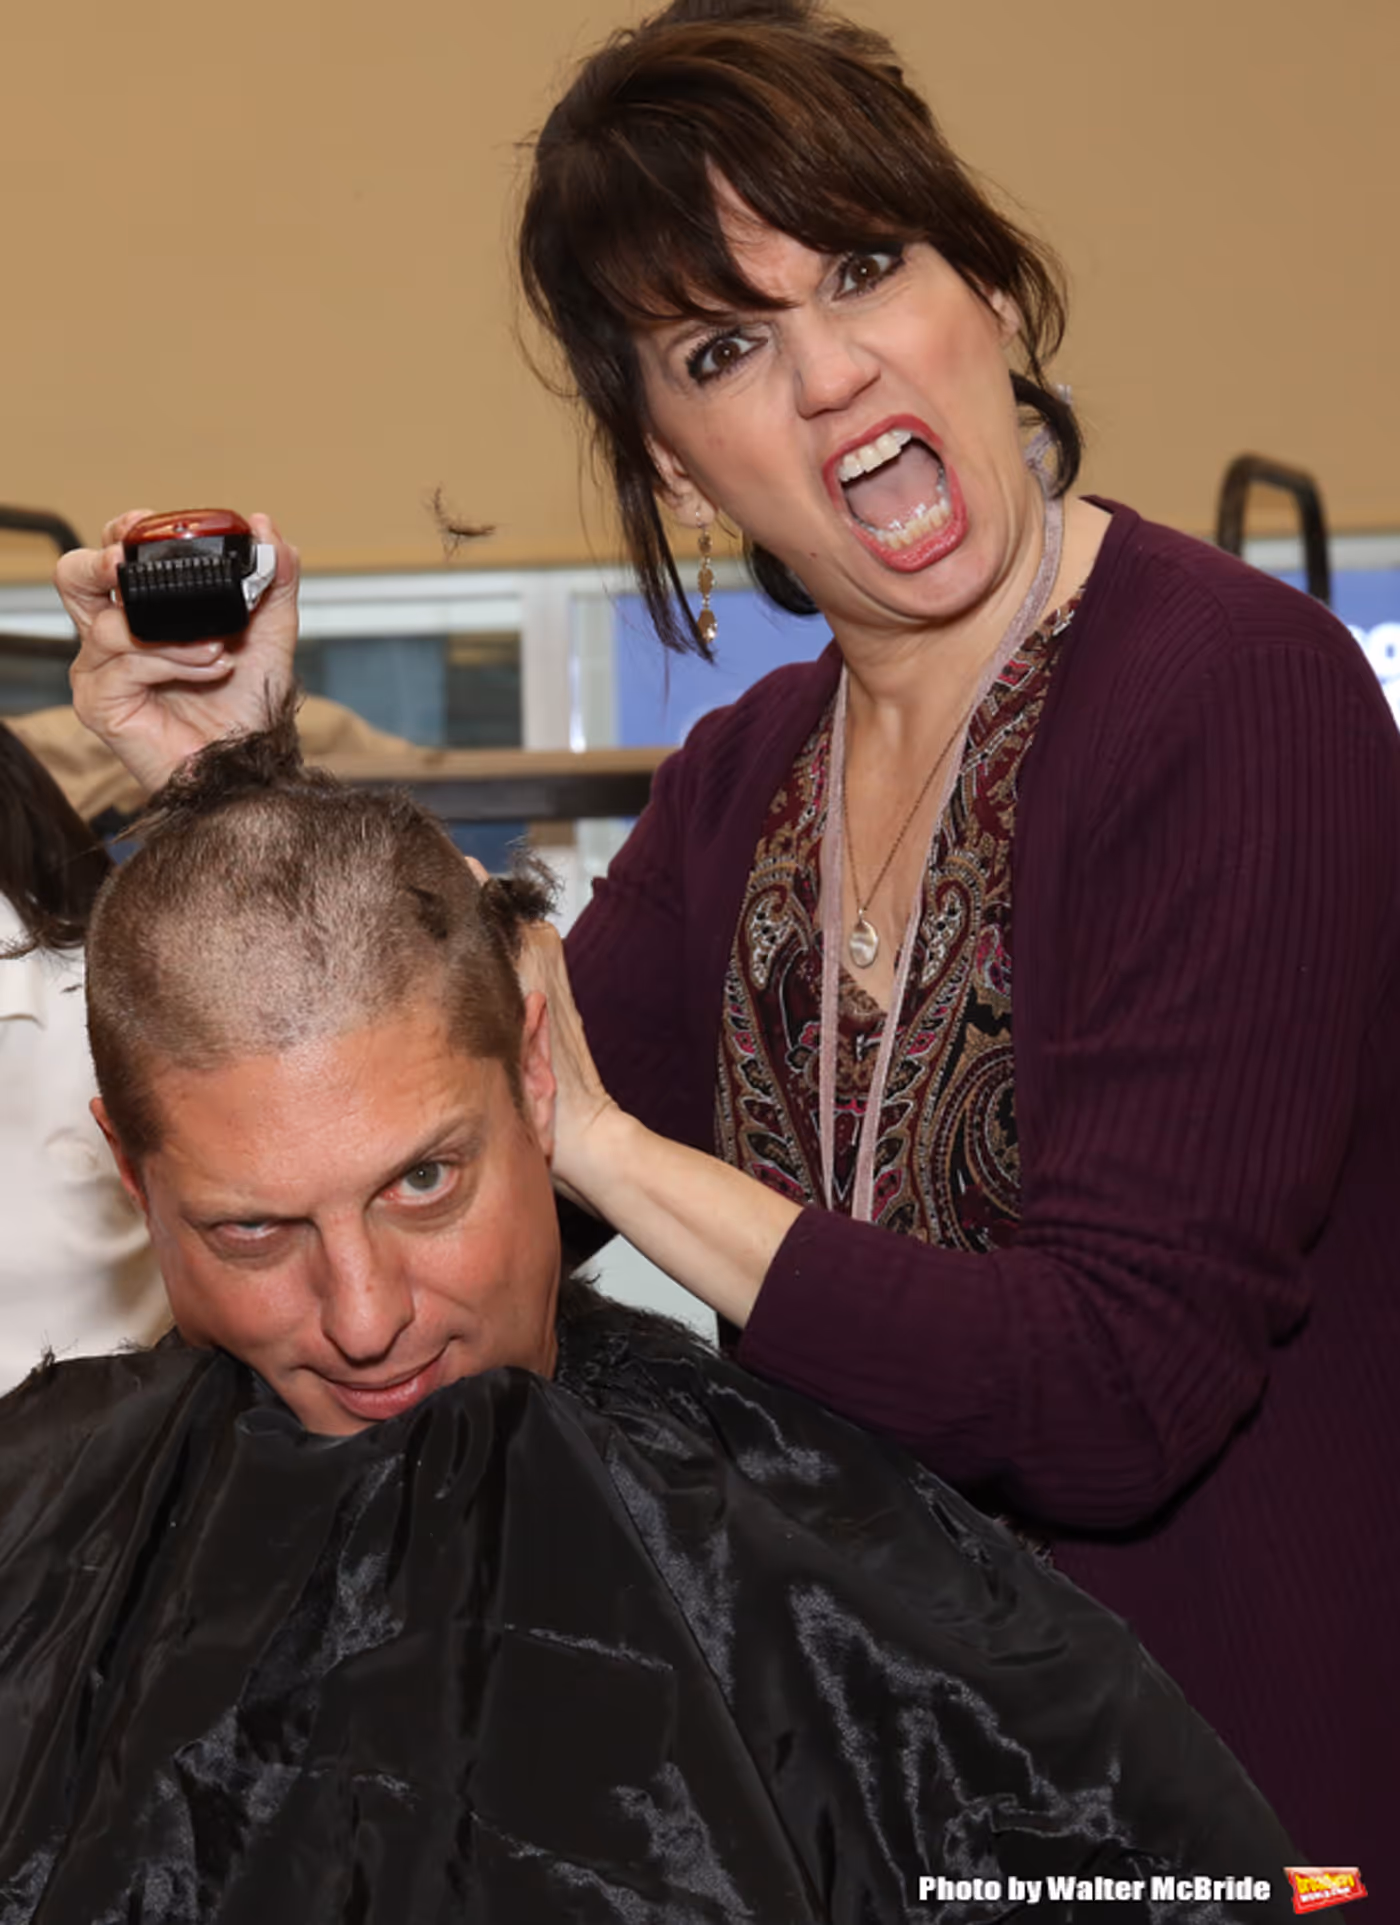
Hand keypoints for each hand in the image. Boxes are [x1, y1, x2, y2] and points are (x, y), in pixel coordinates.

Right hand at [56, 509, 299, 799]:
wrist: (248, 768)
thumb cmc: (248, 709)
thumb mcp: (270, 634)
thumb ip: (273, 581)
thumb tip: (268, 527)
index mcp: (143, 614)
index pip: (111, 557)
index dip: (122, 533)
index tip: (149, 524)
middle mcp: (112, 639)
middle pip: (74, 579)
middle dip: (101, 562)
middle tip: (129, 562)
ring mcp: (101, 672)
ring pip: (110, 625)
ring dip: (173, 633)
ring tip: (218, 649)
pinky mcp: (100, 704)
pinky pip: (124, 664)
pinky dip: (172, 662)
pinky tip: (209, 670)